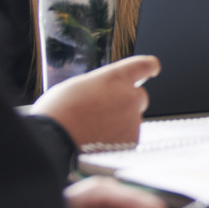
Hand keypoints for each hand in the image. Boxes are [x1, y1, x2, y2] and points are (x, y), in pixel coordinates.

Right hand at [31, 55, 158, 149]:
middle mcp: (130, 96)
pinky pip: (128, 137)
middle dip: (128, 102)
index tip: (154, 68)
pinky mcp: (132, 139)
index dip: (149, 66)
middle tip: (107, 112)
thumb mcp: (77, 87)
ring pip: (131, 119)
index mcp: (116, 78)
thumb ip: (99, 87)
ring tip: (92, 130)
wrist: (53, 141)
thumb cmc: (58, 113)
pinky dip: (117, 140)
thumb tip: (105, 95)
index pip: (143, 65)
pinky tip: (97, 142)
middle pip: (139, 96)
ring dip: (119, 123)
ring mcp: (133, 118)